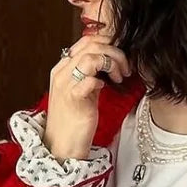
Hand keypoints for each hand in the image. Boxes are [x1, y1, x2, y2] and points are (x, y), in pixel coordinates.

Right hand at [44, 34, 131, 161]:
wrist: (63, 145)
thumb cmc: (73, 121)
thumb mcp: (82, 91)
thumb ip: (90, 74)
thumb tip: (109, 62)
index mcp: (62, 68)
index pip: (86, 40)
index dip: (108, 43)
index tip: (120, 56)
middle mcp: (61, 73)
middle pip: (91, 45)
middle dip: (115, 53)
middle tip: (125, 68)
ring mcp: (66, 85)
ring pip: (91, 57)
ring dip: (112, 64)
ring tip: (119, 77)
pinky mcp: (74, 98)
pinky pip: (90, 79)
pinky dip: (103, 80)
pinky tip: (107, 88)